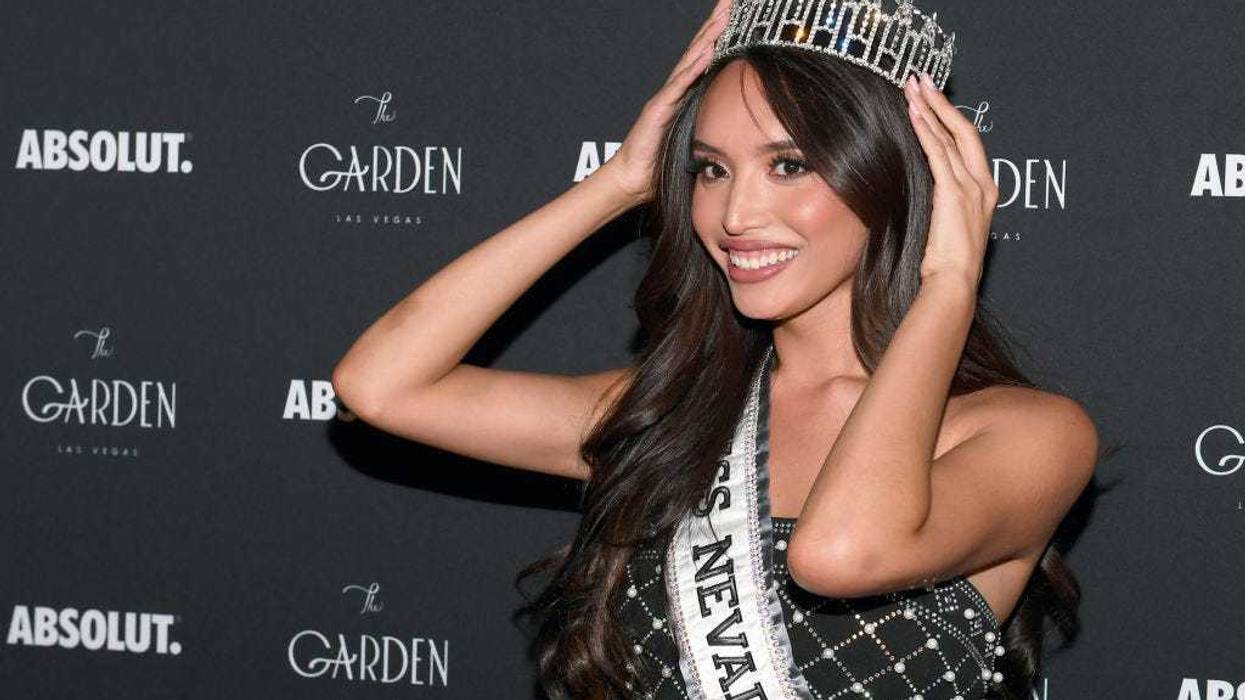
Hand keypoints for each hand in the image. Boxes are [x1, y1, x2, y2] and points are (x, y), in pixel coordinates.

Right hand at [598, 0, 731, 203]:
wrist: (633, 178)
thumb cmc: (661, 161)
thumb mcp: (693, 137)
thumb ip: (709, 123)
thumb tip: (737, 124)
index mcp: (685, 94)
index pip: (705, 57)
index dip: (719, 35)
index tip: (736, 14)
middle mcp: (675, 89)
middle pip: (698, 49)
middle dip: (715, 23)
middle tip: (731, 0)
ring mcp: (666, 96)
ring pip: (691, 60)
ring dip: (708, 37)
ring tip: (724, 16)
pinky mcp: (659, 109)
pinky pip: (680, 84)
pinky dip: (695, 67)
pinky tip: (708, 50)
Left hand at [903, 72, 998, 291]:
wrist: (954, 283)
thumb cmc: (947, 264)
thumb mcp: (948, 225)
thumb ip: (944, 203)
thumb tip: (928, 193)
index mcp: (985, 191)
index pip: (968, 144)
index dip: (949, 119)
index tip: (932, 100)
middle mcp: (983, 184)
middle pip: (964, 131)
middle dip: (941, 102)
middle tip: (921, 80)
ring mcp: (970, 187)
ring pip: (949, 136)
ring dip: (930, 108)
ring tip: (913, 87)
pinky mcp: (953, 193)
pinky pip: (938, 152)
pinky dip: (926, 129)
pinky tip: (914, 113)